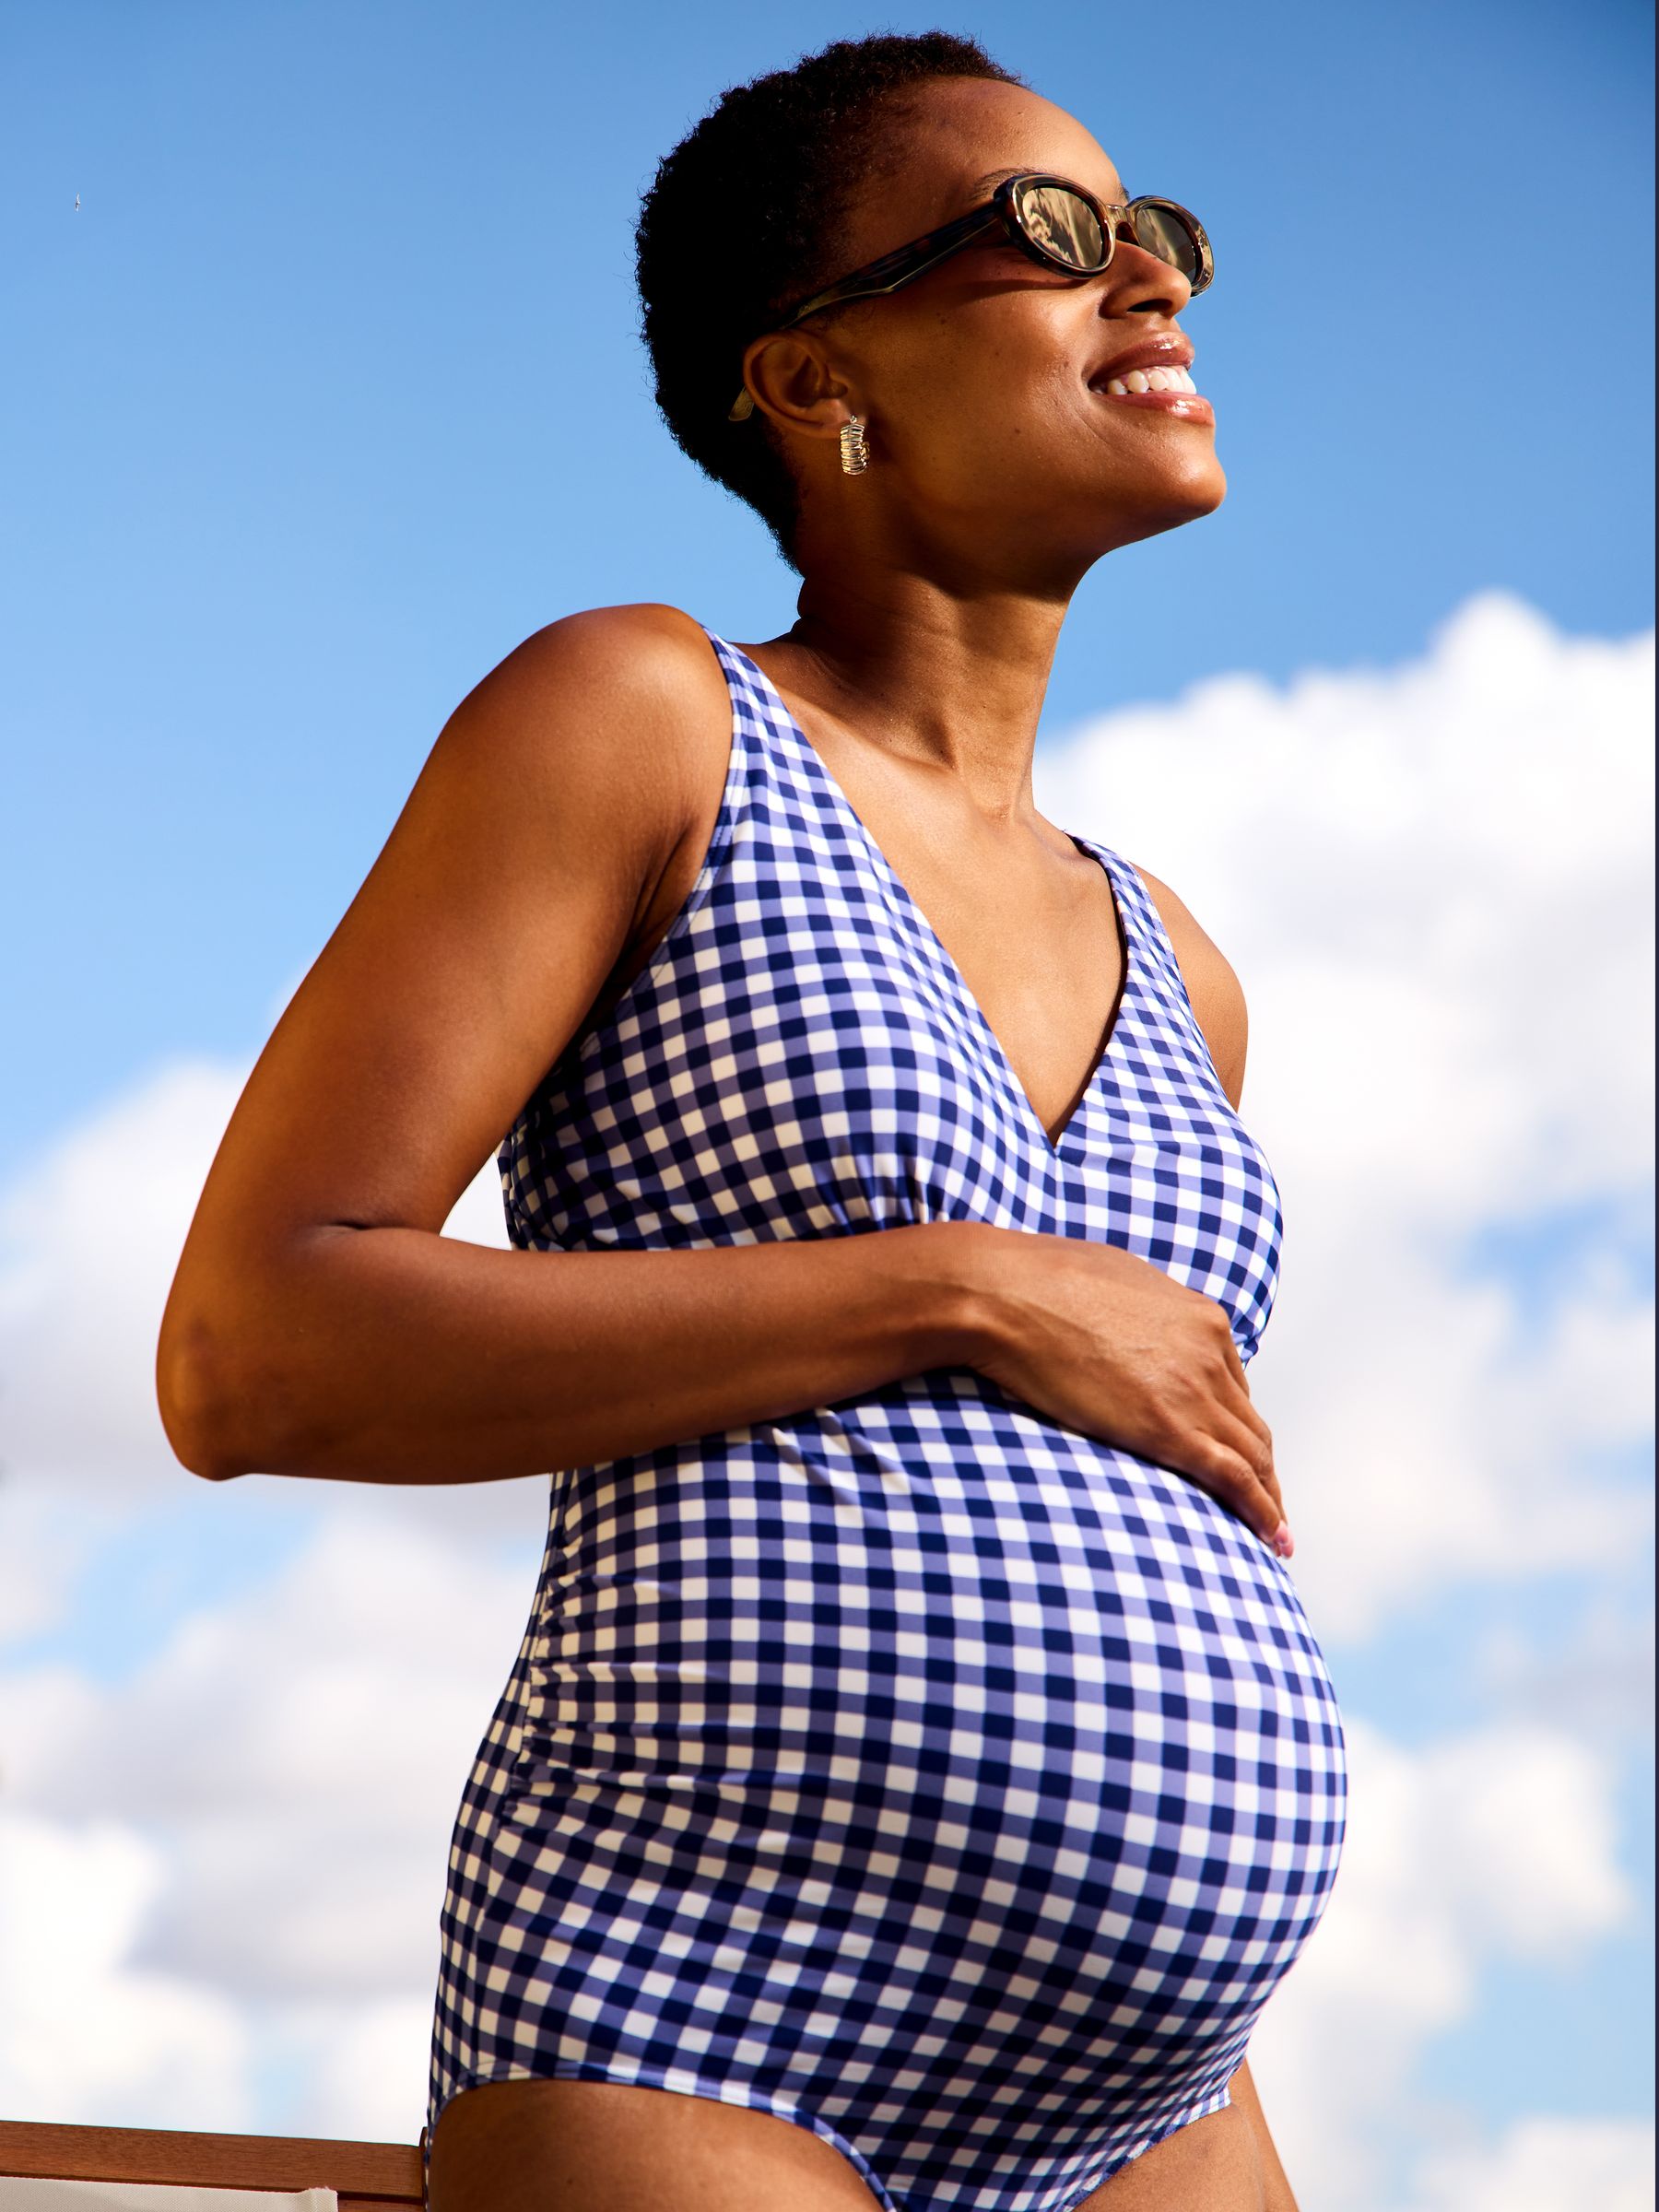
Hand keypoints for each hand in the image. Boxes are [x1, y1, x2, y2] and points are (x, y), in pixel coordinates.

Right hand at [958, 1225, 1289, 1552]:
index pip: (1233, 1384)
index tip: (1229, 1447)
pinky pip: (1234, 1478)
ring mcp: (1193, 1392)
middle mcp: (1209, 1355)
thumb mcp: (1116, 1280)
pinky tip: (1271, 1537)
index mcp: (1201, 1319)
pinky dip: (1261, 1511)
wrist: (1010, 1296)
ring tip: (1274, 1532)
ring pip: (1252, 1455)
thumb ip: (1144, 1310)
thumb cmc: (1042, 1280)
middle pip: (1250, 1424)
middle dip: (1261, 1465)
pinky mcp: (1169, 1429)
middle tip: (1265, 1499)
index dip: (1232, 1422)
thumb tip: (1135, 1325)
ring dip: (1268, 1497)